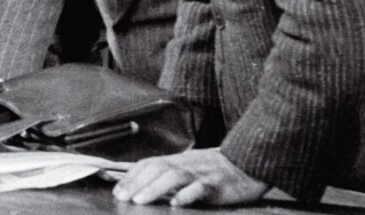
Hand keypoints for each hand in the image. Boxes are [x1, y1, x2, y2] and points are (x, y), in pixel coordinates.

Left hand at [113, 147, 267, 206]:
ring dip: (154, 188)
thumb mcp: (189, 168)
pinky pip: (200, 188)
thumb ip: (168, 175)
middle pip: (156, 169)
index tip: (117, 190)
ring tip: (141, 200)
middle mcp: (185, 164)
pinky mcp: (216, 185)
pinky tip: (176, 203)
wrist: (247, 165)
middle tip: (122, 197)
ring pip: (174, 176)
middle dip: (136, 183)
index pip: (148, 164)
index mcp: (177, 161)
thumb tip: (143, 188)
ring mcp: (200, 174)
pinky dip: (186, 195)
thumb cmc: (214, 170)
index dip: (131, 176)